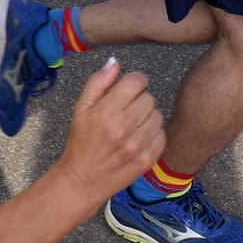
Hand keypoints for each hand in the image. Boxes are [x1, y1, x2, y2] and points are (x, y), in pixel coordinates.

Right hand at [55, 59, 163, 204]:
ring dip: (147, 116)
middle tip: (127, 108)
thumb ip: (98, 82)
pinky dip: (153, 133)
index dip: (134, 80)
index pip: (136, 82)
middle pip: (149, 97)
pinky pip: (161, 135)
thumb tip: (115, 62)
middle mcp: (124, 127)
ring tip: (133, 123)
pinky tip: (139, 136)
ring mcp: (138, 145)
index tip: (129, 87)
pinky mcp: (147, 160)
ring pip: (157, 115)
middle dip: (139, 98)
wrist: (84, 179)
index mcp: (107, 111)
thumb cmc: (81, 141)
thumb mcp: (81, 108)